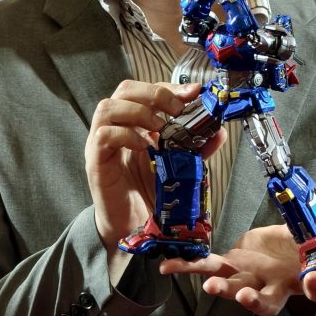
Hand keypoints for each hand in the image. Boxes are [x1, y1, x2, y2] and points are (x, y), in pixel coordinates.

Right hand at [85, 80, 224, 252]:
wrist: (133, 228)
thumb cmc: (150, 194)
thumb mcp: (178, 166)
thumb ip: (196, 148)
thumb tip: (219, 131)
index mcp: (135, 123)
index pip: (147, 91)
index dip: (169, 87)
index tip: (193, 92)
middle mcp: (116, 127)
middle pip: (125, 89)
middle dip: (154, 93)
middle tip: (177, 108)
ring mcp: (101, 143)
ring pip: (108, 107)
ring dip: (138, 111)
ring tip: (159, 128)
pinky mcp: (96, 162)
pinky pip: (104, 135)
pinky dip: (125, 135)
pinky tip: (143, 146)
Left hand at [159, 218, 315, 315]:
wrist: (292, 251)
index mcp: (306, 279)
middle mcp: (278, 286)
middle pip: (268, 301)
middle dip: (256, 301)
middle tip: (246, 298)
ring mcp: (252, 278)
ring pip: (235, 288)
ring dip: (222, 288)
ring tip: (210, 286)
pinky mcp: (233, 264)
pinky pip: (208, 268)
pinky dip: (186, 267)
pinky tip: (166, 267)